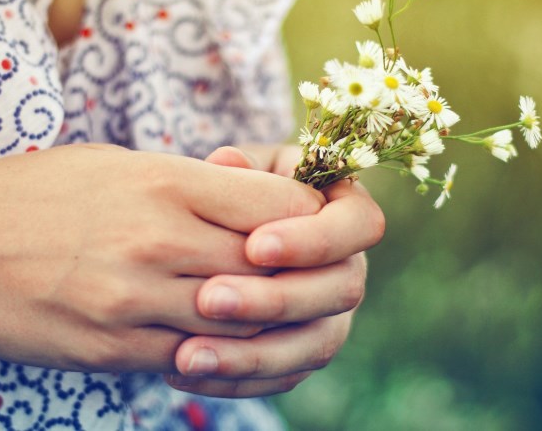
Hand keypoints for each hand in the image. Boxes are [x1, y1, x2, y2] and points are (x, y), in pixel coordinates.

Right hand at [0, 144, 324, 372]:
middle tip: (313, 272)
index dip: (311, 215)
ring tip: (279, 312)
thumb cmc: (30, 194)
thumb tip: (254, 194)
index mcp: (164, 182)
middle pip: (275, 267)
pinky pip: (195, 361)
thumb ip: (190, 183)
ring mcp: (136, 302)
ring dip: (271, 320)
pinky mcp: (114, 350)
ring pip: (244, 323)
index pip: (282, 204)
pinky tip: (231, 347)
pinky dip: (226, 357)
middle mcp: (158, 241)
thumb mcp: (115, 163)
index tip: (310, 220)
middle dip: (304, 272)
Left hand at [165, 146, 383, 396]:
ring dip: (253, 354)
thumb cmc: (227, 188)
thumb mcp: (232, 168)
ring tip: (187, 354)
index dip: (314, 240)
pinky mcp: (303, 352)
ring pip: (315, 344)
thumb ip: (235, 170)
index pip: (360, 225)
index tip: (254, 246)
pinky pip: (283, 377)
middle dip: (276, 299)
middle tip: (209, 299)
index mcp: (344, 210)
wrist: (208, 232)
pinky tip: (181, 372)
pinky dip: (235, 379)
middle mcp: (348, 265)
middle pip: (341, 290)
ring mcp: (331, 314)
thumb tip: (226, 162)